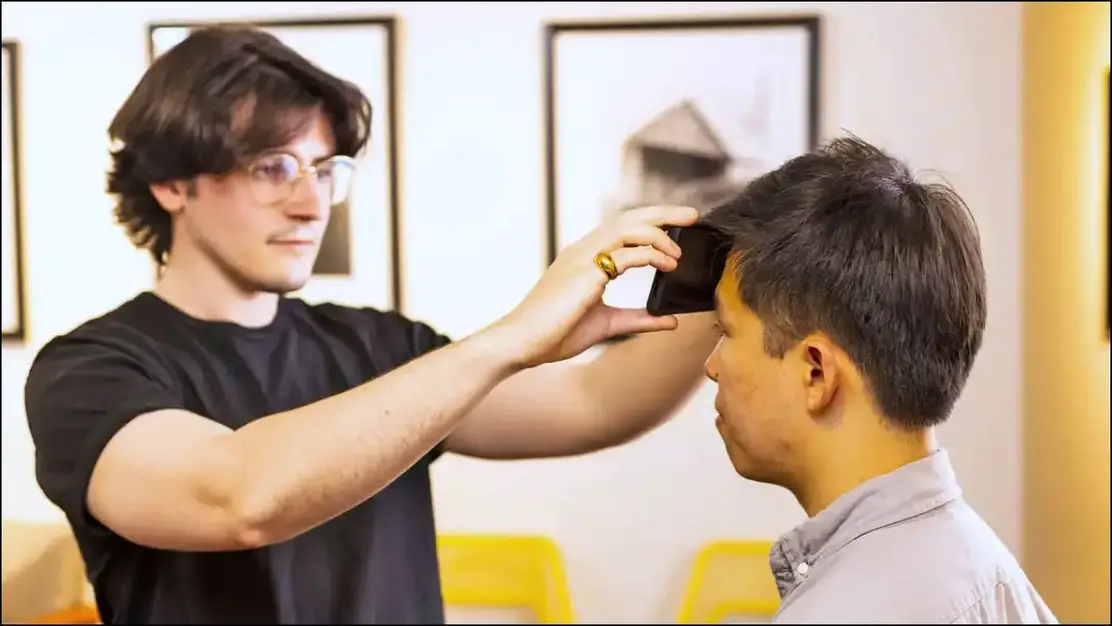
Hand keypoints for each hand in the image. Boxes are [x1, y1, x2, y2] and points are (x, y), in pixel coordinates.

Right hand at [495, 204, 700, 367]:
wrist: (521, 343)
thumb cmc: (555, 333)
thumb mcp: (607, 324)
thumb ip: (640, 318)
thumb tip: (671, 320)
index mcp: (585, 257)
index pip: (623, 227)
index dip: (651, 221)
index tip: (677, 226)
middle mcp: (584, 250)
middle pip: (629, 217)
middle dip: (663, 213)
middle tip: (692, 215)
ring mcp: (583, 257)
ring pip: (628, 227)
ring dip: (659, 233)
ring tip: (678, 251)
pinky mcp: (586, 272)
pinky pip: (627, 254)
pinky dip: (652, 255)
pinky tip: (667, 265)